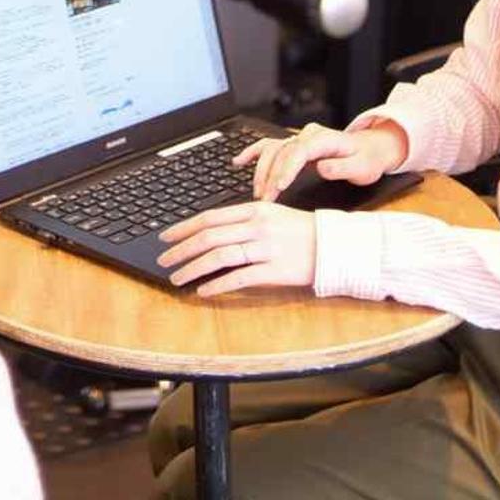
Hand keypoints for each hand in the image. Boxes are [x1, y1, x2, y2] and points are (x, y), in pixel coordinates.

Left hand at [156, 200, 316, 297]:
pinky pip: (239, 278)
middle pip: (209, 237)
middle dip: (181, 250)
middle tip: (164, 260)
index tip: (166, 237)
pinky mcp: (274, 271)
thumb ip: (244, 220)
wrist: (335, 246)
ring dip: (193, 269)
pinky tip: (204, 291)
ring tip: (178, 278)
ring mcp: (266, 248)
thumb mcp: (272, 215)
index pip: (210, 217)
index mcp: (255, 209)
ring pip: (219, 257)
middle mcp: (258, 226)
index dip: (184, 228)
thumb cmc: (302, 231)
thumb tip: (211, 231)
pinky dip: (218, 285)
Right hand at [232, 121, 407, 201]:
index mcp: (324, 139)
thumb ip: (343, 167)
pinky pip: (268, 145)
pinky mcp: (293, 144)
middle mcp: (308, 135)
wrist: (371, 148)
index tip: (279, 186)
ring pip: (271, 149)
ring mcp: (298, 138)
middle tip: (265, 198)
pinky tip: (238, 162)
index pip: (299, 150)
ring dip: (261, 170)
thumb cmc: (367, 159)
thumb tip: (323, 168)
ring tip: (258, 192)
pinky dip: (252, 152)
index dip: (287, 168)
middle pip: (281, 151)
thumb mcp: (362, 167)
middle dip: (271, 175)